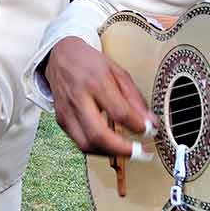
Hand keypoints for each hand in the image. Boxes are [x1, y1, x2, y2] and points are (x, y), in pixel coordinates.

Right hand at [44, 36, 154, 156]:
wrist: (60, 56)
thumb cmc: (90, 63)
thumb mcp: (118, 72)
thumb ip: (135, 98)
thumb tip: (150, 122)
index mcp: (96, 81)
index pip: (118, 112)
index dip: (137, 126)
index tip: (149, 130)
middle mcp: (79, 98)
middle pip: (98, 135)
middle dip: (123, 150)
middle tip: (141, 153)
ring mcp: (67, 112)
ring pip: (87, 145)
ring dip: (110, 153)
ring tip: (128, 151)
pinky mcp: (61, 121)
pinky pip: (80, 143)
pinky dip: (98, 148)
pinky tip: (111, 145)